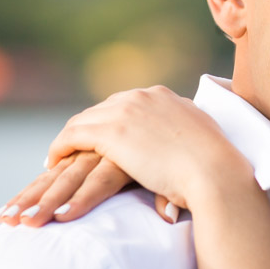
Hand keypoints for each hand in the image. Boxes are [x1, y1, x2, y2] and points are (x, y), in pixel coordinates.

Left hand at [0, 86, 249, 227]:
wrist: (215, 171)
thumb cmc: (217, 167)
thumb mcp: (203, 139)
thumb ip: (188, 135)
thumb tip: (189, 146)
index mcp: (163, 97)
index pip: (126, 105)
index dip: (110, 122)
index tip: (101, 138)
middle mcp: (141, 97)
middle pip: (101, 110)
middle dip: (85, 130)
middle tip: (72, 149)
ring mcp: (125, 111)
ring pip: (83, 121)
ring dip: (68, 141)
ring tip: (57, 160)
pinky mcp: (110, 132)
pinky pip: (72, 136)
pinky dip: (60, 149)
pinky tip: (53, 164)